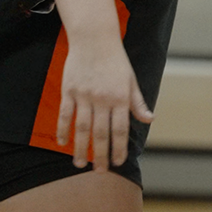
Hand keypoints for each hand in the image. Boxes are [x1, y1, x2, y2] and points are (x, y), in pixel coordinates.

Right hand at [56, 37, 151, 169]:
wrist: (94, 39)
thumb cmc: (116, 60)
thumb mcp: (131, 80)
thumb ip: (138, 102)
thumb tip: (149, 119)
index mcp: (120, 97)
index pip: (121, 129)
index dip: (119, 148)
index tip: (118, 163)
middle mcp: (103, 99)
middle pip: (101, 133)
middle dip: (101, 155)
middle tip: (99, 172)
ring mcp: (84, 95)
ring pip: (82, 127)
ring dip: (81, 147)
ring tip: (79, 163)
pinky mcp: (69, 90)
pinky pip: (65, 114)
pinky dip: (63, 129)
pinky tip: (62, 143)